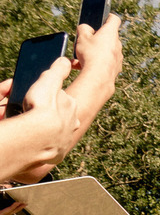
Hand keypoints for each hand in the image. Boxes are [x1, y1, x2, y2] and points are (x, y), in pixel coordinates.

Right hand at [0, 59, 79, 177]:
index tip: (40, 99)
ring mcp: (65, 140)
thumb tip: (65, 61)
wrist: (41, 137)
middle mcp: (73, 125)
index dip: (50, 97)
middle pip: (61, 118)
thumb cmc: (43, 108)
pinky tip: (34, 142)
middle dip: (51, 115)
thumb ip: (57, 71)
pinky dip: (43, 144)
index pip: (63, 99)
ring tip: (33, 126)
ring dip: (46, 130)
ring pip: (57, 133)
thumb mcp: (48, 82)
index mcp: (71, 107)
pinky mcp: (56, 154)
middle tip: (35, 112)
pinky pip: (49, 148)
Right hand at [72, 15, 122, 79]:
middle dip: (97, 37)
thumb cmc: (91, 54)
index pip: (114, 19)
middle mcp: (117, 44)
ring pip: (105, 51)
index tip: (103, 17)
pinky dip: (95, 62)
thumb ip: (83, 29)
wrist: (99, 77)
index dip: (108, 16)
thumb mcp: (82, 37)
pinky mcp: (116, 68)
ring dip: (95, 51)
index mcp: (110, 33)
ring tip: (80, 55)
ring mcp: (118, 57)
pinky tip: (80, 66)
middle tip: (86, 40)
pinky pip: (104, 62)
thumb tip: (86, 28)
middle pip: (108, 37)